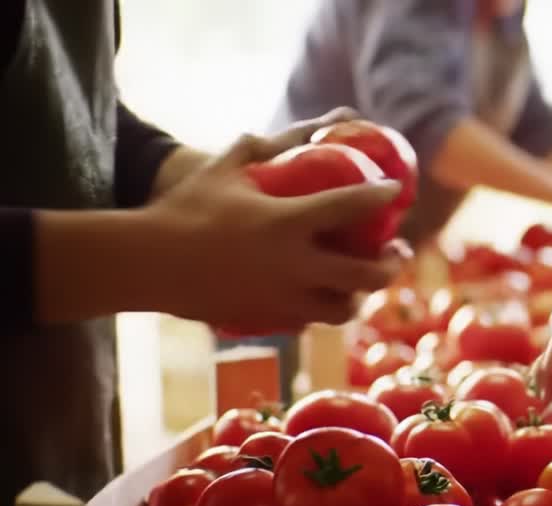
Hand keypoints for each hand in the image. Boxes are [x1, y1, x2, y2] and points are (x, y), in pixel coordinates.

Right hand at [145, 118, 407, 330]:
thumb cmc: (183, 210)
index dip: (381, 196)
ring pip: (344, 309)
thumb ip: (259, 146)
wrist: (147, 264)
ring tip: (364, 280)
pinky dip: (323, 309)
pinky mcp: (268, 321)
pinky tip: (325, 296)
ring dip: (361, 295)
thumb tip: (292, 130)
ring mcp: (283, 299)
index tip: (396, 191)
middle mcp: (294, 266)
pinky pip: (311, 322)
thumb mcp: (223, 169)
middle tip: (396, 251)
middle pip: (366, 275)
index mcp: (287, 223)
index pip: (351, 206)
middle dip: (392, 264)